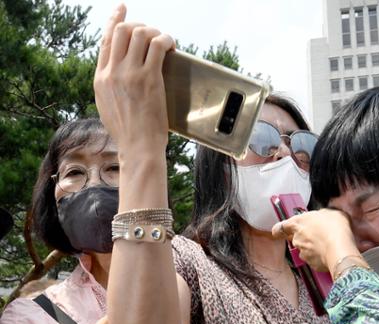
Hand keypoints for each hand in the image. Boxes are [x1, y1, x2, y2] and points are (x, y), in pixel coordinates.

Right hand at [93, 4, 174, 156]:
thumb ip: (110, 86)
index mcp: (100, 78)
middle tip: (152, 33)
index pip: (105, 40)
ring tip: (165, 41)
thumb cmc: (129, 134)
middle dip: (139, 25)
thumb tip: (117, 73)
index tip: (121, 9)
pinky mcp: (149, 78)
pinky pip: (158, 45)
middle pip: (122, 30)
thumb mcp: (108, 107)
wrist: (138, 148)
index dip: (114, 20)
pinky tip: (172, 45)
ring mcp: (130, 74)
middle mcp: (112, 72)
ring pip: (140, 33)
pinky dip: (167, 39)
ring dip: (155, 31)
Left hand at [272, 209, 358, 272]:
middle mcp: (297, 238)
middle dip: (305, 238)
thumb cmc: (335, 228)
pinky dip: (321, 257)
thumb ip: (321, 215)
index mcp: (298, 223)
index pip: (281, 227)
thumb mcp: (330, 212)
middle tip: (319, 235)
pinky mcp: (312, 264)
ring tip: (328, 244)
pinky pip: (314, 260)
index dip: (279, 230)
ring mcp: (303, 253)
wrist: (341, 249)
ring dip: (313, 248)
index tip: (278, 231)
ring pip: (305, 250)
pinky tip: (331, 253)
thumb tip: (322, 217)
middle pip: (295, 238)